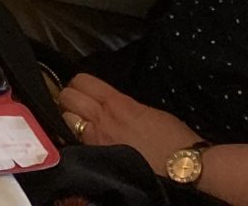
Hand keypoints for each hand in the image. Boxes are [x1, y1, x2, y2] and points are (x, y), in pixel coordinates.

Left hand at [56, 73, 200, 172]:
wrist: (182, 167)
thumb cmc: (173, 138)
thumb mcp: (147, 111)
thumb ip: (123, 105)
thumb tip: (112, 104)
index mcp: (117, 102)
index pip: (83, 81)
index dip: (79, 84)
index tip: (83, 89)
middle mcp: (102, 118)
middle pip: (67, 97)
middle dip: (69, 98)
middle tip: (77, 105)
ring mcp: (97, 139)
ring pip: (65, 118)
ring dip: (69, 118)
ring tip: (78, 123)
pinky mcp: (97, 157)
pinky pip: (75, 142)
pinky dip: (74, 138)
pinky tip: (82, 141)